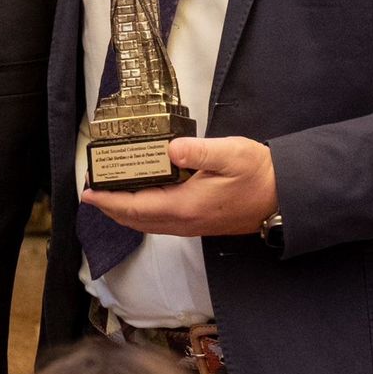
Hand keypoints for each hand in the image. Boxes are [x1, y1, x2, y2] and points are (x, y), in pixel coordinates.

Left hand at [81, 136, 277, 236]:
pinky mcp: (199, 222)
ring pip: (147, 224)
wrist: (284, 197)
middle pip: (137, 220)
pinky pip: (160, 222)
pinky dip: (142, 213)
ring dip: (124, 211)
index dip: (109, 201)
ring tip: (108, 195)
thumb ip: (197, 151)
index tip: (88, 192)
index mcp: (187, 205)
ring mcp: (192, 225)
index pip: (137, 206)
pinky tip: (140, 200)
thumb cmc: (259, 174)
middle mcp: (185, 221)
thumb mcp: (230, 153)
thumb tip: (169, 149)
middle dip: (110, 207)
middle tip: (90, 192)